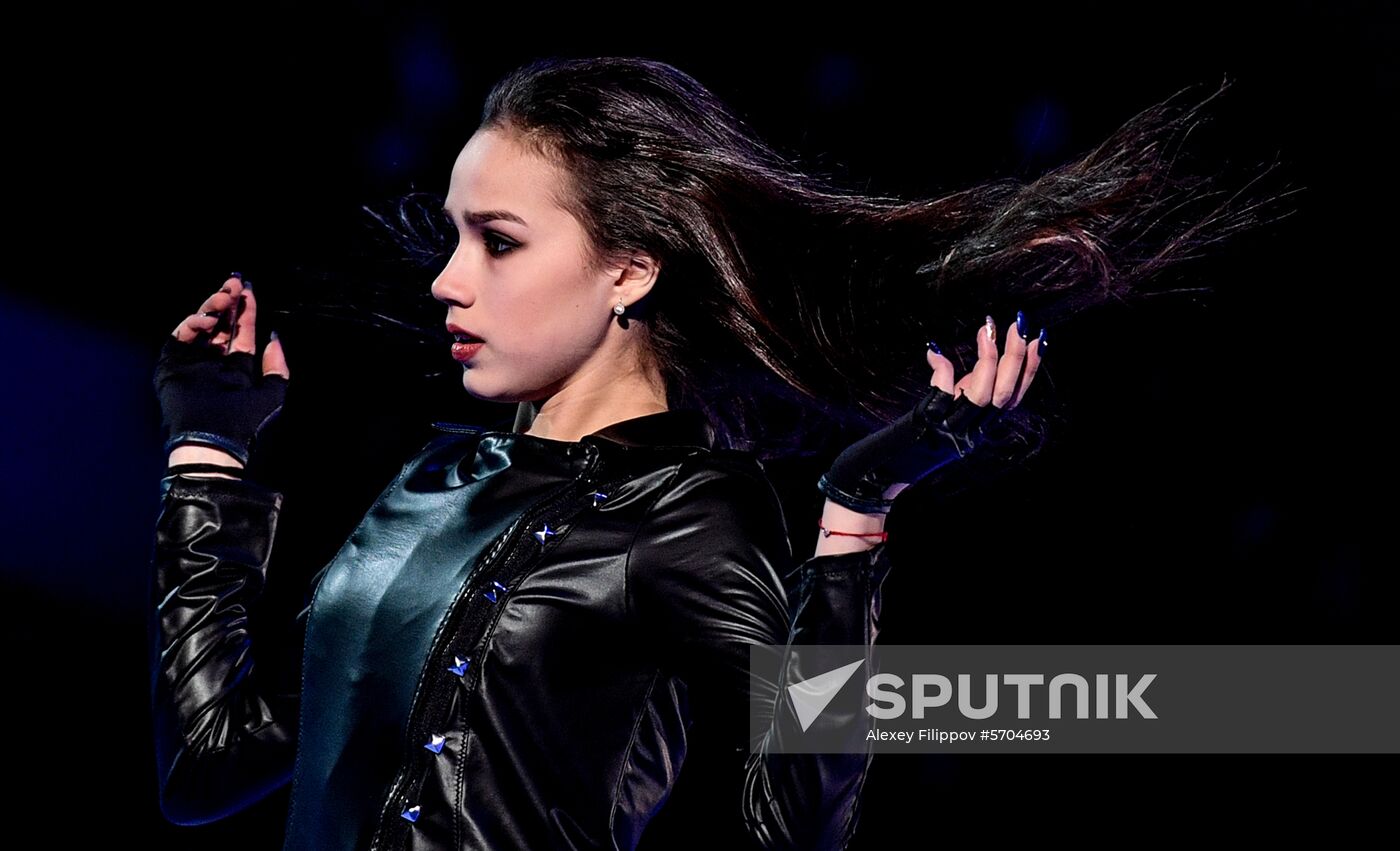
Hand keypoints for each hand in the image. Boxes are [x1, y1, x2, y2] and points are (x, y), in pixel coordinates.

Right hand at [153, 274, 291, 466]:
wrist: (212, 439)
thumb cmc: (244, 420)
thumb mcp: (273, 392)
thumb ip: (276, 365)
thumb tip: (274, 336)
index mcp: (237, 369)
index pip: (240, 333)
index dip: (245, 312)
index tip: (248, 289)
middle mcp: (214, 363)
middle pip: (220, 325)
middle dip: (228, 302)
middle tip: (236, 283)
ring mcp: (192, 362)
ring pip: (200, 325)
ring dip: (213, 307)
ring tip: (226, 296)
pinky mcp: (172, 364)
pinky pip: (180, 336)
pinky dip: (193, 323)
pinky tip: (208, 318)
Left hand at [818, 311, 1046, 513]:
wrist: (885, 468)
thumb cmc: (919, 434)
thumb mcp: (953, 408)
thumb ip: (971, 386)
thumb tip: (990, 345)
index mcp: (982, 424)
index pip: (1015, 396)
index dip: (1031, 369)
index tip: (1039, 336)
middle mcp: (972, 429)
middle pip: (1004, 394)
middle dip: (1016, 357)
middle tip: (1018, 322)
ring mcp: (951, 428)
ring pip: (983, 395)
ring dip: (989, 359)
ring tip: (986, 328)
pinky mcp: (927, 425)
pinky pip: (942, 396)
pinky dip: (942, 371)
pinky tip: (933, 351)